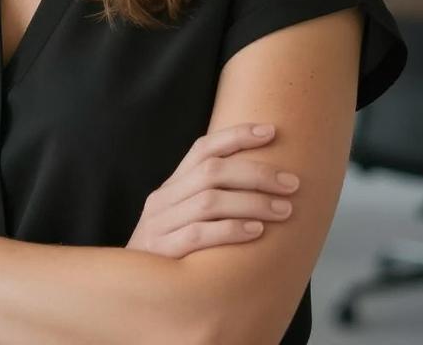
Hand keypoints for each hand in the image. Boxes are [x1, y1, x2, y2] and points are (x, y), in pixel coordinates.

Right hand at [125, 123, 299, 258]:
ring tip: (284, 210)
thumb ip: (210, 200)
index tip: (271, 131)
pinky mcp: (162, 251)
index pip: (203, 148)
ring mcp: (160, 223)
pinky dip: (230, 230)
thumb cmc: (170, 253)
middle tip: (291, 183)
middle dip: (256, 173)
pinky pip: (199, 234)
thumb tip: (262, 185)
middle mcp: (164, 198)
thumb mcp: (182, 218)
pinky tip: (256, 231)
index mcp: (171, 185)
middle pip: (212, 171)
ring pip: (210, 200)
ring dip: (252, 202)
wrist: (130, 290)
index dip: (237, 136)